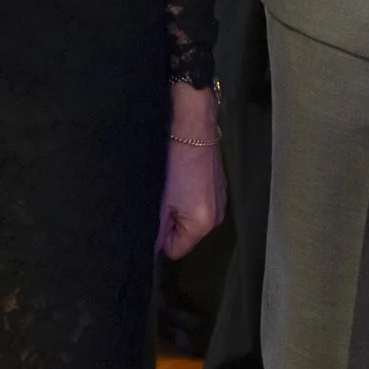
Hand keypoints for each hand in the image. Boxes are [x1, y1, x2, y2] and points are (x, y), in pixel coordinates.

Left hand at [157, 80, 224, 259]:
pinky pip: (195, 197)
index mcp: (204, 224)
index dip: (159, 237)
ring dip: (175, 203)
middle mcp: (217, 215)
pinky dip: (184, 190)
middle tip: (157, 196)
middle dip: (168, 219)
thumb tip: (149, 247)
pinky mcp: (216, 181)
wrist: (192, 119)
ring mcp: (219, 196)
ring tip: (166, 183)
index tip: (150, 216)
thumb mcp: (159, 199)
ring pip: (187, 213)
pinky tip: (176, 173)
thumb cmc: (175, 159)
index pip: (175, 250)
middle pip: (183, 232)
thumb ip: (155, 229)